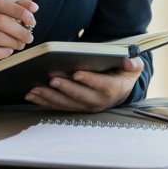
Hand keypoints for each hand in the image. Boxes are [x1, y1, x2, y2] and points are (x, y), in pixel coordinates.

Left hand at [24, 57, 144, 112]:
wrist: (121, 89)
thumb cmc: (124, 74)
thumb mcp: (134, 66)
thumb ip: (134, 62)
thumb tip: (129, 60)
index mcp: (113, 89)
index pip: (101, 85)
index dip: (89, 80)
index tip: (77, 73)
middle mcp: (98, 101)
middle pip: (80, 97)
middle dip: (66, 89)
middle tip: (52, 79)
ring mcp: (85, 106)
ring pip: (66, 103)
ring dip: (50, 97)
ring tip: (35, 89)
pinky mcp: (75, 107)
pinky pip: (59, 106)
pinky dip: (45, 101)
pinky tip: (33, 95)